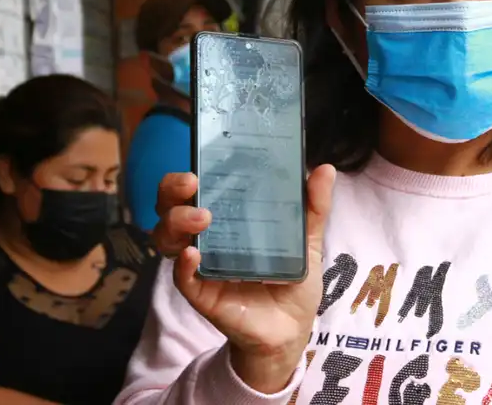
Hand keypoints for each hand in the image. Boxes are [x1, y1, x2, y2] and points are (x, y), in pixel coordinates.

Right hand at [152, 165, 336, 392]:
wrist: (294, 326)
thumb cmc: (293, 278)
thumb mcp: (308, 239)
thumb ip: (314, 206)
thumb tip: (325, 169)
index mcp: (225, 216)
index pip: (192, 189)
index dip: (185, 176)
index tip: (198, 166)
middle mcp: (205, 237)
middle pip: (169, 207)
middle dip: (172, 191)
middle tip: (192, 184)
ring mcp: (200, 265)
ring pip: (166, 239)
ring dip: (177, 222)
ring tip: (202, 218)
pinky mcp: (202, 294)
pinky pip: (182, 278)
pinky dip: (183, 264)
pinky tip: (194, 254)